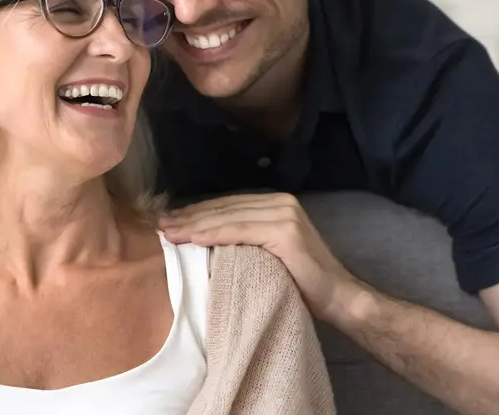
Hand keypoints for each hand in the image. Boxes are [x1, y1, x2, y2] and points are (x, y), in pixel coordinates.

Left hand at [159, 192, 364, 320]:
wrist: (338, 298)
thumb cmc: (302, 282)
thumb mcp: (268, 253)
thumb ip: (246, 238)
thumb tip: (205, 237)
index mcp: (275, 203)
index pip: (227, 205)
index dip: (196, 212)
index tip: (169, 221)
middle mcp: (280, 202)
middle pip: (224, 207)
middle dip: (189, 216)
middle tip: (160, 225)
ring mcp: (283, 214)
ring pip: (228, 217)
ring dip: (195, 225)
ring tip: (169, 233)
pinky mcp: (284, 231)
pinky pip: (239, 230)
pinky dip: (214, 234)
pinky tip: (193, 239)